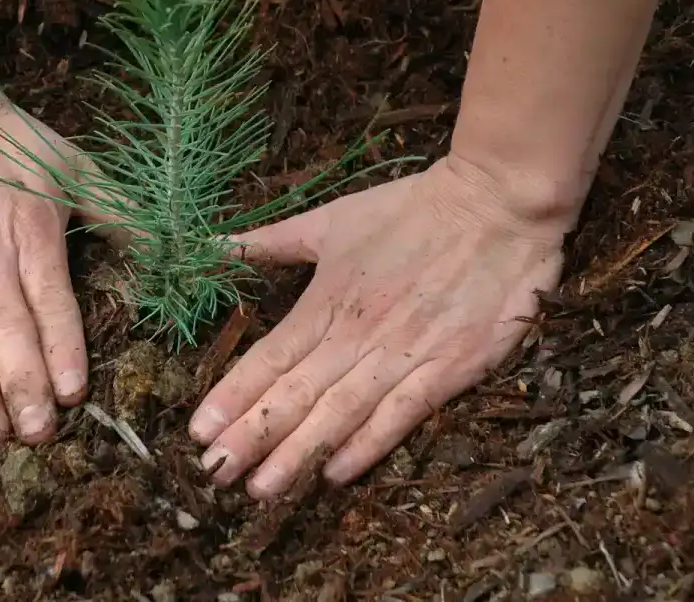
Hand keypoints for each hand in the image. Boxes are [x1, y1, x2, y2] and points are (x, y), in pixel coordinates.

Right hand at [0, 79, 103, 443]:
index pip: (51, 300)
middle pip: (6, 326)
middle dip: (24, 385)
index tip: (74, 395)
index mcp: (31, 227)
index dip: (63, 348)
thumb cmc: (4, 136)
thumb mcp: (70, 163)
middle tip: (38, 435)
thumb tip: (176, 245)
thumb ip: (119, 209)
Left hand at [189, 155, 567, 497]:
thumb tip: (215, 246)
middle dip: (252, 437)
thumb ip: (271, 241)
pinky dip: (367, 446)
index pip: (269, 358)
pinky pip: (401, 416)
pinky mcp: (448, 369)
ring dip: (297, 454)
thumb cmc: (409, 210)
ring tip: (261, 489)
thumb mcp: (332, 219)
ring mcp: (403, 355)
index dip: (232, 397)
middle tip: (214, 474)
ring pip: (340, 413)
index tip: (197, 431)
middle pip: (295, 395)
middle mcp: (356, 335)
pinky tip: (335, 475)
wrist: (496, 205)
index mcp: (326, 301)